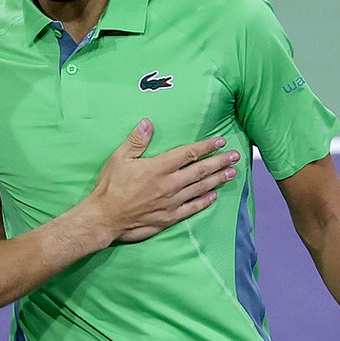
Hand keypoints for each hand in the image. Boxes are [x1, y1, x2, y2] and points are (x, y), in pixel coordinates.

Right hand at [84, 118, 239, 242]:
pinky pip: (192, 208)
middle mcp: (169, 184)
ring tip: (231, 173)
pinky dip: (204, 201)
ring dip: (217, 179)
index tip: (220, 141)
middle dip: (219, 162)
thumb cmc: (110, 186)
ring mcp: (171, 202)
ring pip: (200, 188)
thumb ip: (136, 141)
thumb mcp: (119, 158)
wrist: (105, 217)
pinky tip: (214, 196)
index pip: (188, 153)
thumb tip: (147, 123)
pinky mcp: (169, 217)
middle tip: (235, 156)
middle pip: (200, 170)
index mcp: (158, 167)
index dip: (206, 146)